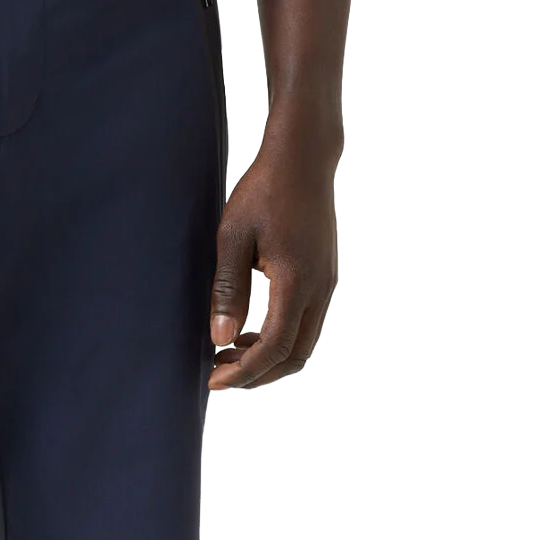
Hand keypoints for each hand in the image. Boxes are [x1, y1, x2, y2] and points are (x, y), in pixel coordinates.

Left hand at [208, 119, 339, 390]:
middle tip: (218, 373)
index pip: (274, 348)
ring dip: (268, 359)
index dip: (244, 373)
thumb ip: (227, 290)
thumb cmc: (264, 190)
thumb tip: (220, 338)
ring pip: (303, 345)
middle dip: (257, 375)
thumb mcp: (233, 237)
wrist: (303, 158)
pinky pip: (306, 325)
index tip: (213, 381)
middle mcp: (320, 289)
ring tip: (229, 353)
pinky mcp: (325, 278)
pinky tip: (249, 331)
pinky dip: (279, 340)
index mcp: (297, 281)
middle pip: (294, 356)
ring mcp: (326, 284)